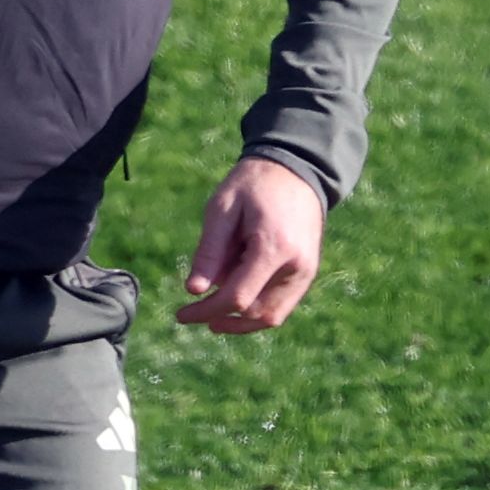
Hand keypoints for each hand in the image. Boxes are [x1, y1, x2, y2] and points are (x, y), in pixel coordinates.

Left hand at [175, 155, 326, 332]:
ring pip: (271, 316)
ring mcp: (306, 272)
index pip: (238, 297)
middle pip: (256, 313)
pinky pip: (282, 305)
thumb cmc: (254, 185)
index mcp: (275, 248)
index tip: (182, 314)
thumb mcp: (223, 208)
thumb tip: (194, 291)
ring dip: (240, 320)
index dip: (206, 311)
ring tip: (214, 305)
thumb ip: (209, 251)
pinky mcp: (308, 273)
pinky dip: (256, 309)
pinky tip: (235, 296)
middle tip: (194, 311)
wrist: (295, 169)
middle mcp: (297, 266)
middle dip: (221, 317)